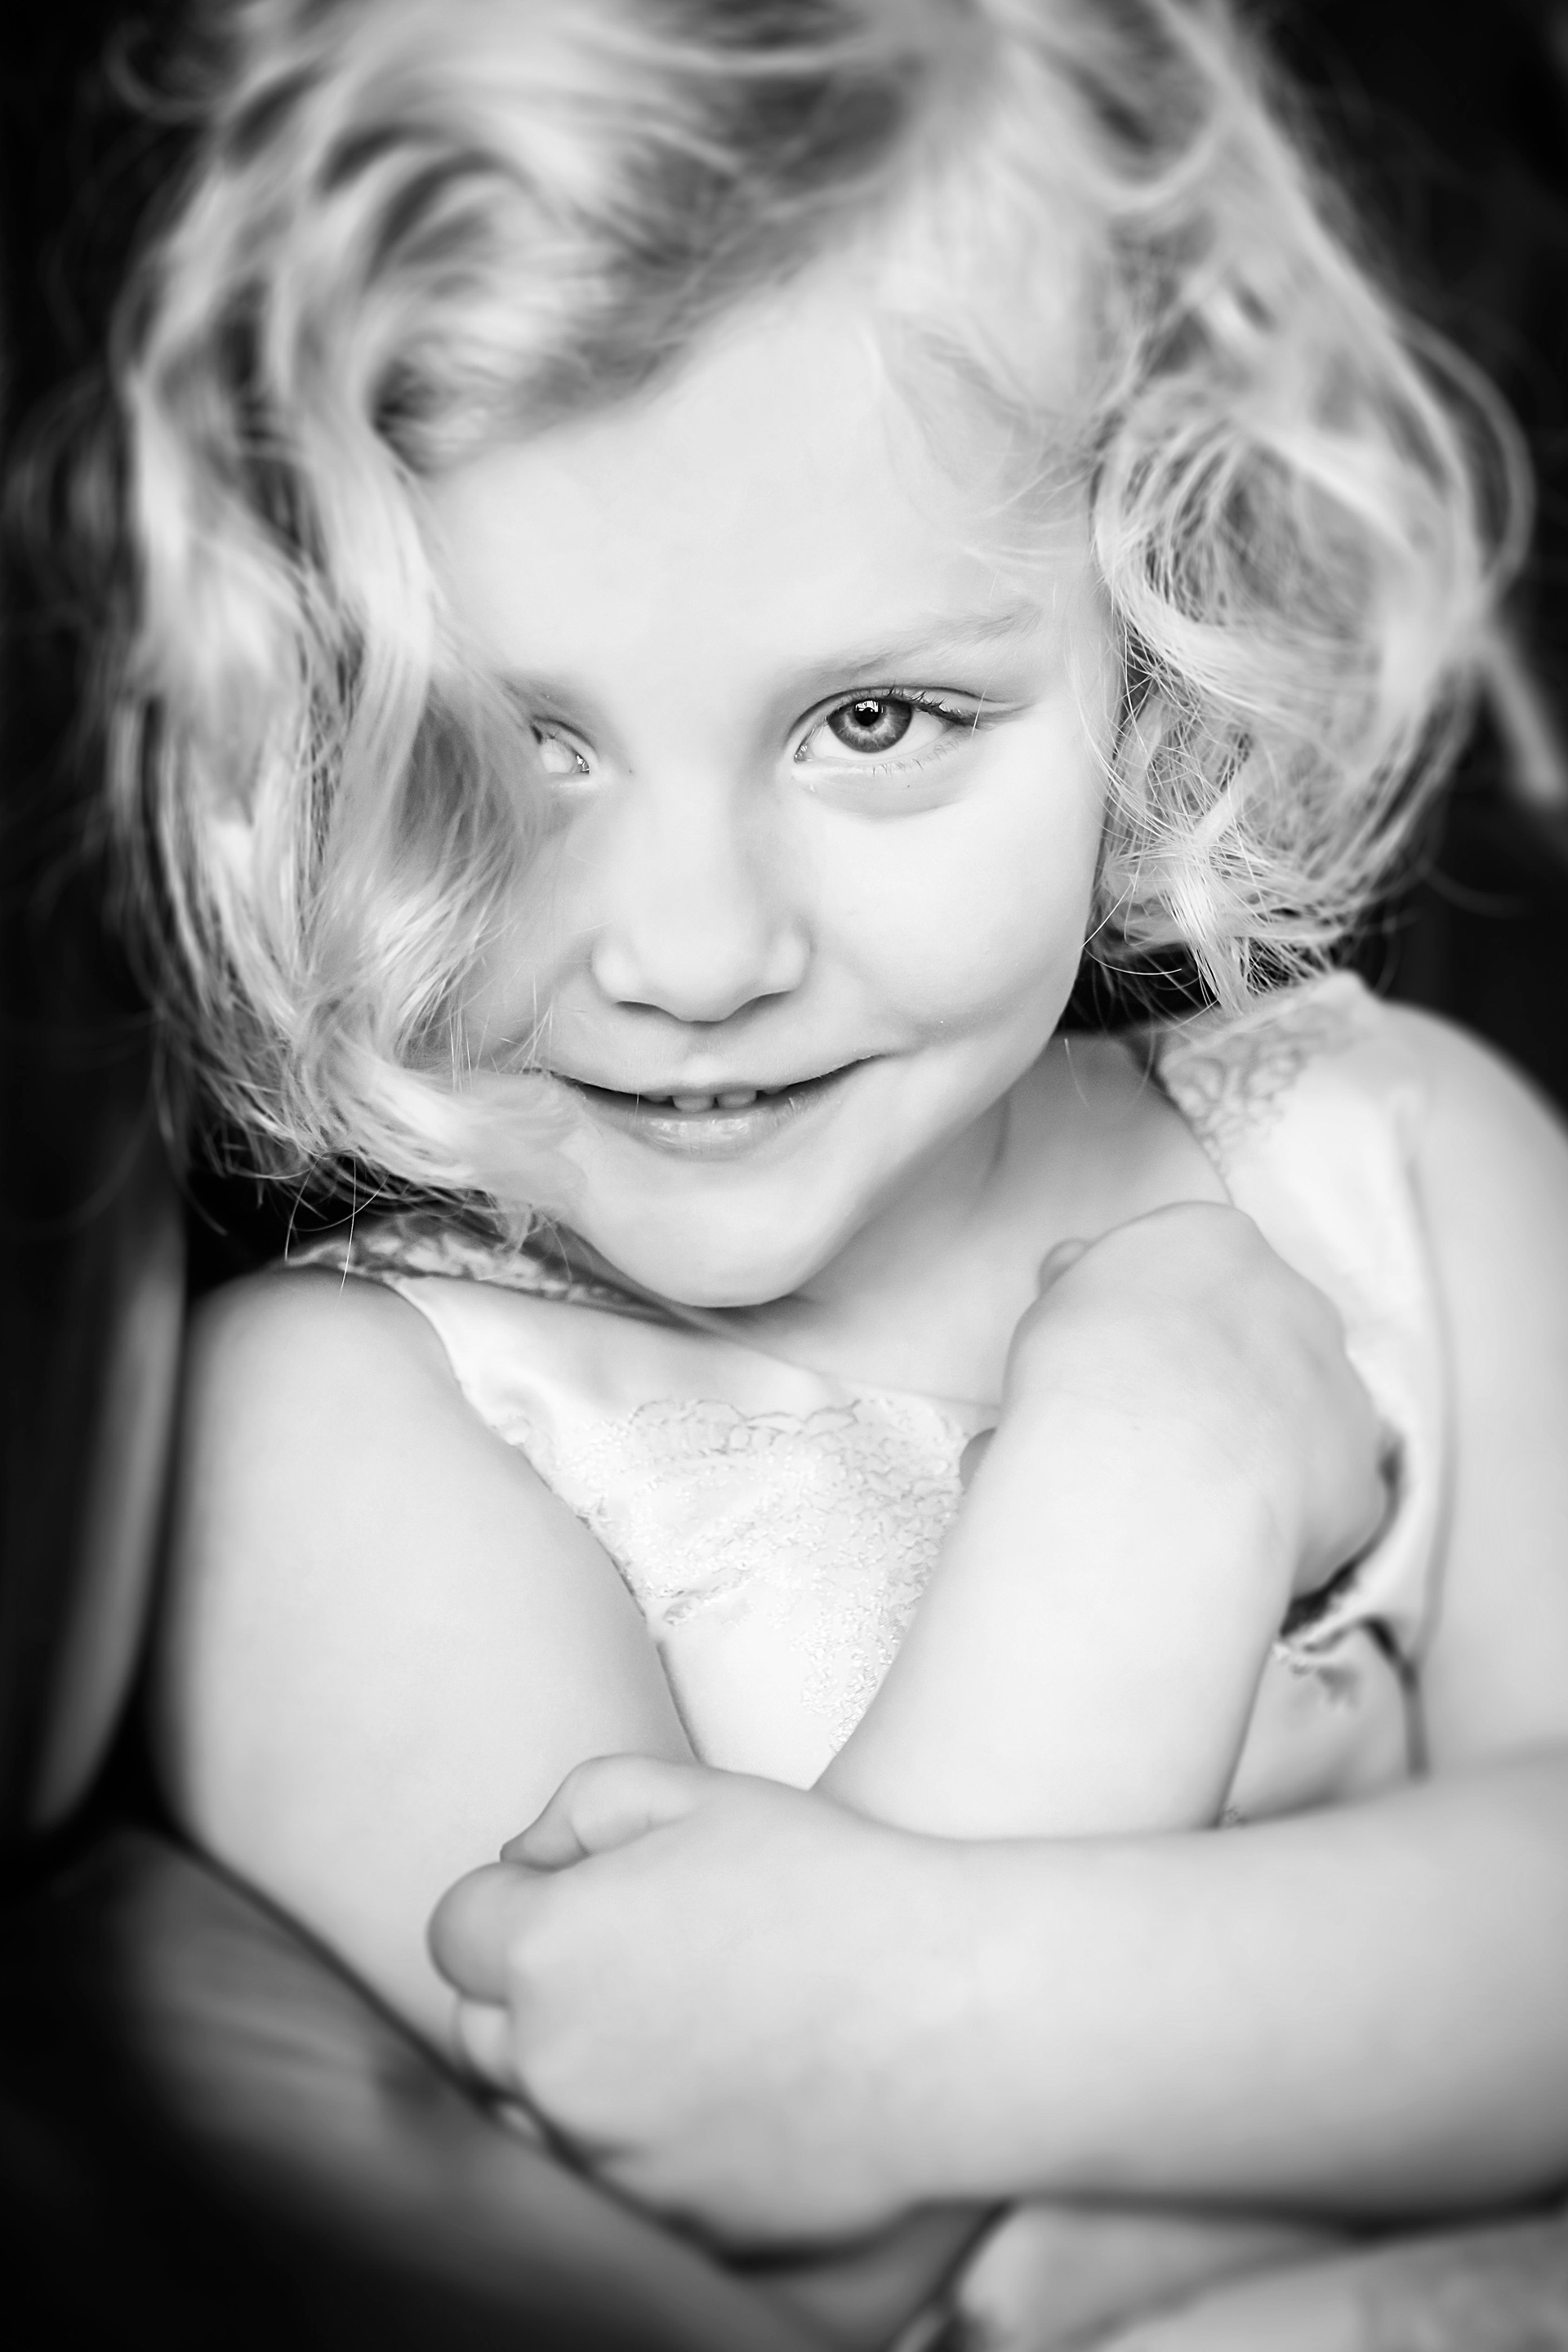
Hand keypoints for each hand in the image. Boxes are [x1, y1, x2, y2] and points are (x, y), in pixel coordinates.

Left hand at [429, 1755, 975, 2245]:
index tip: (575, 1892)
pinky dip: (641, 2139)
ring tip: (681, 2020)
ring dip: (577, 2071)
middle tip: (632, 1954)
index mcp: (549, 1952)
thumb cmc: (829, 1884)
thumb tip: (528, 1860)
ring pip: (539, 2115)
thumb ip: (579, 1808)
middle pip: (481, 2032)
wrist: (952, 2011)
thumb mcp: (696, 1791)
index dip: (511, 1900)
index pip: (457, 1930)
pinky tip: (719, 2086)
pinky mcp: (669, 2221)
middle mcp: (556, 2068)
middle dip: (531, 1991)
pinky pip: (613, 2179)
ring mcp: (610, 2159)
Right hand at [1003, 1204, 1386, 1597]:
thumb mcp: (1051, 1309)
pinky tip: (1228, 1536)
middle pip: (1259, 1332)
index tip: (1116, 1360)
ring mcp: (1342, 1390)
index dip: (1150, 1317)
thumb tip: (1077, 1265)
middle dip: (1217, 1374)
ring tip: (1188, 1495)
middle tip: (1156, 1428)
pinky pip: (1325, 1495)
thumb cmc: (1088, 1381)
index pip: (1191, 1262)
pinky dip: (1287, 1514)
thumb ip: (1079, 1283)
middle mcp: (1298, 1302)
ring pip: (1301, 1414)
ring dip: (1258, 1443)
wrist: (1149, 1480)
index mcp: (1218, 1242)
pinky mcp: (1361, 1476)